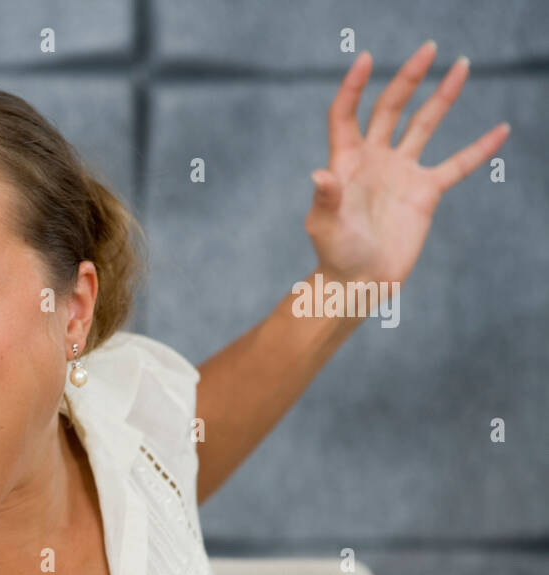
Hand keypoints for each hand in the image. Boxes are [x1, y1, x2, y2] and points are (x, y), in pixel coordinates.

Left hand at [305, 40, 509, 288]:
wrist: (360, 281)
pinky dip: (479, 149)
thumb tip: (319, 176)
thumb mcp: (325, 226)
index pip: (346, 114)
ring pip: (425, 125)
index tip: (364, 59)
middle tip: (428, 49)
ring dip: (443, 96)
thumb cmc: (335, 253)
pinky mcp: (425, 192)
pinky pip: (457, 164)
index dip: (353, 87)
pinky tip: (500, 130)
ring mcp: (402, 172)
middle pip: (391, 108)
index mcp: (346, 161)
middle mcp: (375, 159)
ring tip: (461, 65)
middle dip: (408, 79)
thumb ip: (326, 198)